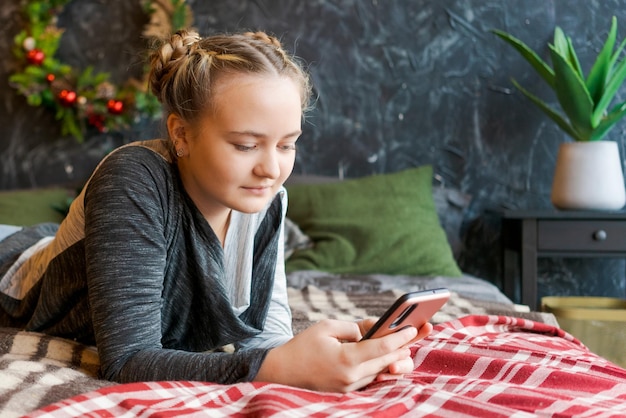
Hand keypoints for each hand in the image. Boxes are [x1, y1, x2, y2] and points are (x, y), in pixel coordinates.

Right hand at [255, 318, 428, 392]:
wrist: (282, 372)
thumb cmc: (303, 347)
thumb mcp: (327, 327)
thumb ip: (354, 327)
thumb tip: (374, 329)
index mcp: (346, 359)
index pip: (382, 348)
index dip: (401, 337)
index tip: (415, 327)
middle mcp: (351, 377)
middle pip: (387, 361)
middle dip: (405, 345)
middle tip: (422, 330)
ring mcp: (350, 387)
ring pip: (381, 370)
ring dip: (396, 356)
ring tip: (410, 342)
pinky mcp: (347, 391)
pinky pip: (371, 377)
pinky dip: (381, 365)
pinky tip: (392, 355)